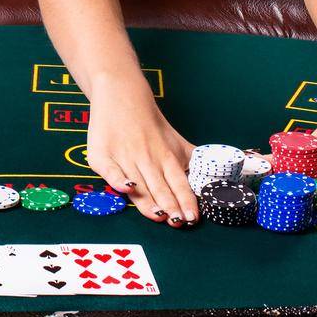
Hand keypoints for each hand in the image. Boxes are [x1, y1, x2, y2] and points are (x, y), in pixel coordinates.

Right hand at [85, 77, 198, 227]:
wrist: (121, 94)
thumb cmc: (149, 122)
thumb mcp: (174, 140)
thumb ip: (190, 160)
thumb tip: (214, 177)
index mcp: (166, 156)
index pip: (179, 182)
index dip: (186, 200)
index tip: (192, 217)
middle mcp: (147, 159)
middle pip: (160, 187)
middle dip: (170, 206)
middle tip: (178, 222)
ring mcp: (124, 157)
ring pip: (138, 185)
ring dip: (149, 201)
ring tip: (160, 216)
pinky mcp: (102, 156)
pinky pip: (110, 172)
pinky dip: (118, 180)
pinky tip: (127, 189)